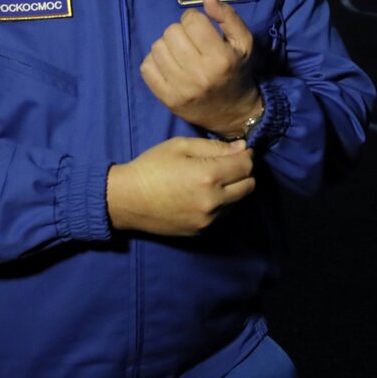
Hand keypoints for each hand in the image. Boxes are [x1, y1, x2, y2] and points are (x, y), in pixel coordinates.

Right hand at [106, 136, 254, 235]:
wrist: (127, 200)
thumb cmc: (152, 166)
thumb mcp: (181, 146)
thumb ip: (215, 147)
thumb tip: (242, 148)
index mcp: (209, 176)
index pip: (246, 166)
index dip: (246, 155)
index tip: (239, 151)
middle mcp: (214, 201)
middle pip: (249, 186)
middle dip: (244, 172)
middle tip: (228, 165)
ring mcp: (208, 219)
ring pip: (238, 202)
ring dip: (234, 189)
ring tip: (215, 180)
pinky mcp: (201, 231)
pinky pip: (223, 215)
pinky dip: (222, 203)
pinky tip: (204, 195)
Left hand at [140, 0, 262, 137]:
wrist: (234, 113)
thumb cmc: (238, 71)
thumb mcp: (243, 42)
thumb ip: (227, 16)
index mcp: (221, 58)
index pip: (191, 20)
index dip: (195, 19)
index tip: (202, 29)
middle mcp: (199, 74)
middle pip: (172, 32)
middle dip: (181, 32)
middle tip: (191, 43)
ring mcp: (180, 89)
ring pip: (157, 47)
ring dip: (167, 46)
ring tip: (180, 54)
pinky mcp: (166, 99)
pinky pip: (146, 67)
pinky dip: (155, 62)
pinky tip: (169, 66)